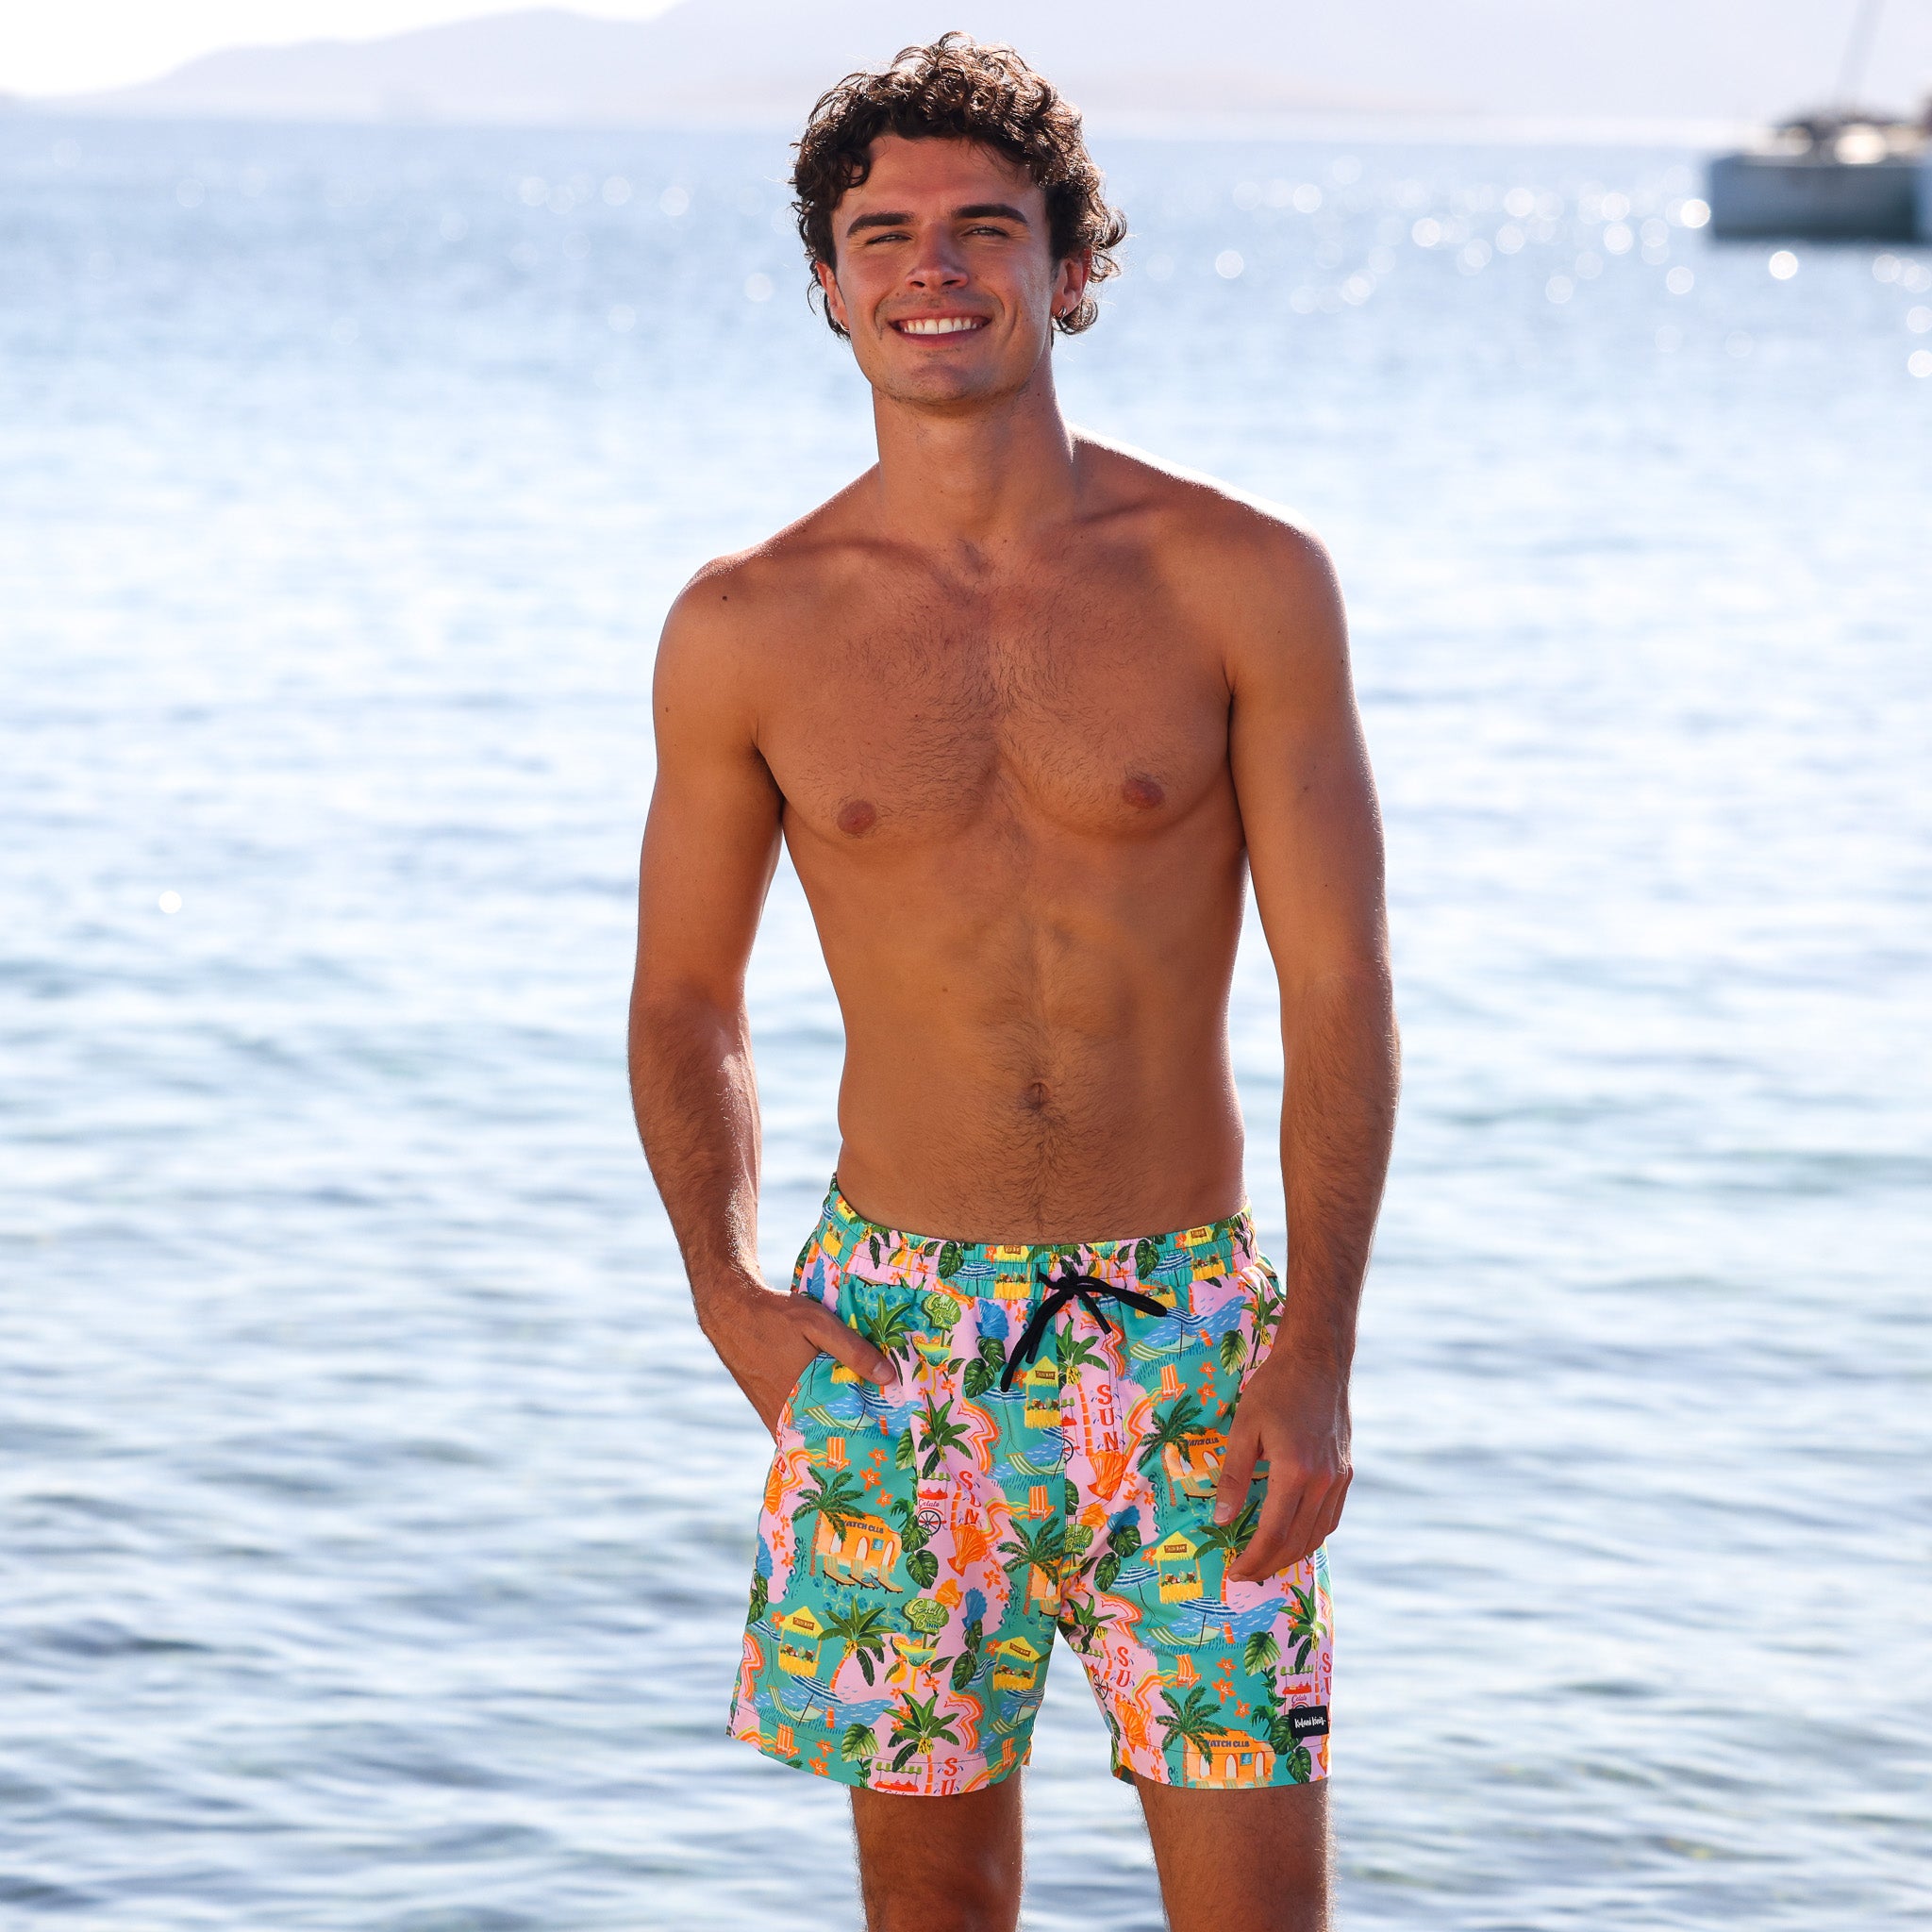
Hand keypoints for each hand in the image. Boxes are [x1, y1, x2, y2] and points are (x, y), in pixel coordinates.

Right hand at [699, 1275, 894, 1437]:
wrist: (732, 1311)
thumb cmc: (777, 1316)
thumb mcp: (819, 1324)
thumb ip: (853, 1350)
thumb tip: (888, 1377)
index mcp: (801, 1398)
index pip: (838, 1431)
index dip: (863, 1433)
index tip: (886, 1435)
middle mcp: (784, 1413)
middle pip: (823, 1435)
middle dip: (849, 1434)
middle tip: (878, 1433)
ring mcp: (772, 1413)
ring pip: (806, 1432)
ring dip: (828, 1429)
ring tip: (858, 1423)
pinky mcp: (764, 1407)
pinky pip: (791, 1425)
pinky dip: (809, 1423)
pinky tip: (827, 1411)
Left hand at [1214, 1345, 1351, 1583]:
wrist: (1318, 1360)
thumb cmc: (1276, 1388)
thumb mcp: (1244, 1428)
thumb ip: (1233, 1476)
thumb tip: (1222, 1519)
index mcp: (1295, 1472)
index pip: (1273, 1534)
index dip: (1253, 1559)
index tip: (1235, 1572)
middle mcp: (1323, 1482)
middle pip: (1297, 1542)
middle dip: (1270, 1564)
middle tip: (1246, 1573)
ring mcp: (1340, 1478)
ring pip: (1318, 1534)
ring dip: (1292, 1554)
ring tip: (1266, 1560)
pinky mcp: (1346, 1472)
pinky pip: (1331, 1517)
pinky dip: (1311, 1535)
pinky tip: (1294, 1535)